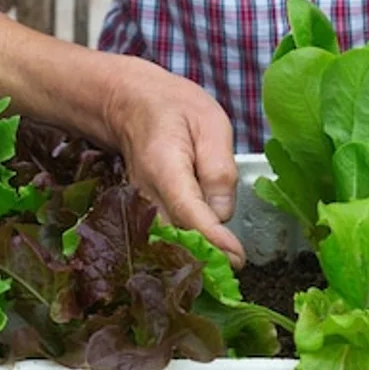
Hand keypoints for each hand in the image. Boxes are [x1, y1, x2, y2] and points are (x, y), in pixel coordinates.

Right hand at [101, 57, 244, 267]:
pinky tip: (210, 248)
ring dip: (198, 254)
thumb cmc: (173, 108)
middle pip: (177, 236)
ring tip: (228, 260)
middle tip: (239, 265)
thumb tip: (223, 214)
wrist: (129, 104)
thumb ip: (218, 168)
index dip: (213, 239)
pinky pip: (166, 236)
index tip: (236, 257)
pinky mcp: (144, 213)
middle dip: (208, 255)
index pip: (188, 212)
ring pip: (170, 241)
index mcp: (163, 166)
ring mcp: (140, 206)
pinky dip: (187, 246)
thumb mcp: (209, 123)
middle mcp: (145, 193)